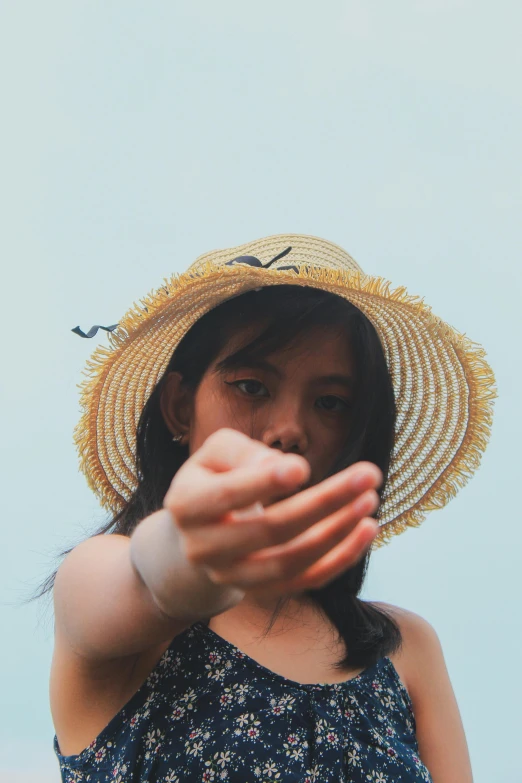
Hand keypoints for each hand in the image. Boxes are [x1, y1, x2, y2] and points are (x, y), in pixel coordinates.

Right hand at [163, 428, 381, 599]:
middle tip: (368, 474)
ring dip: (338, 531)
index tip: (303, 467)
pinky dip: (340, 558)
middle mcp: (204, 548)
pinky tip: (367, 529)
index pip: (226, 496)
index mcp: (186, 505)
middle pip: (270, 530)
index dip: (263, 482)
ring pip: (292, 561)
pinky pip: (306, 581)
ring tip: (370, 499)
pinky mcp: (261, 592)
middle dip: (324, 501)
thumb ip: (244, 452)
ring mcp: (232, 576)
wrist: (197, 531)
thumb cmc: (214, 478)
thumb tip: (286, 468)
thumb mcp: (216, 453)